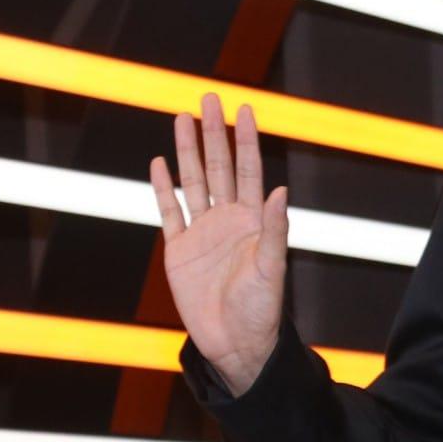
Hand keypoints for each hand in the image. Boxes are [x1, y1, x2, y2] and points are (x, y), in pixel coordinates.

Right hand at [149, 93, 288, 396]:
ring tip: (183, 117)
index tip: (246, 109)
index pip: (250, 170)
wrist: (235, 343)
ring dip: (187, 151)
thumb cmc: (262, 310)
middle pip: (219, 167)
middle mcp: (229, 220)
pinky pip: (169, 212)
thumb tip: (282, 190)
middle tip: (210, 98)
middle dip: (214, 133)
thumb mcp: (273, 269)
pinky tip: (160, 163)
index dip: (247, 140)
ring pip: (193, 182)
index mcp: (255, 221)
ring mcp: (203, 232)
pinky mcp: (180, 250)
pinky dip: (164, 188)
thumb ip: (276, 230)